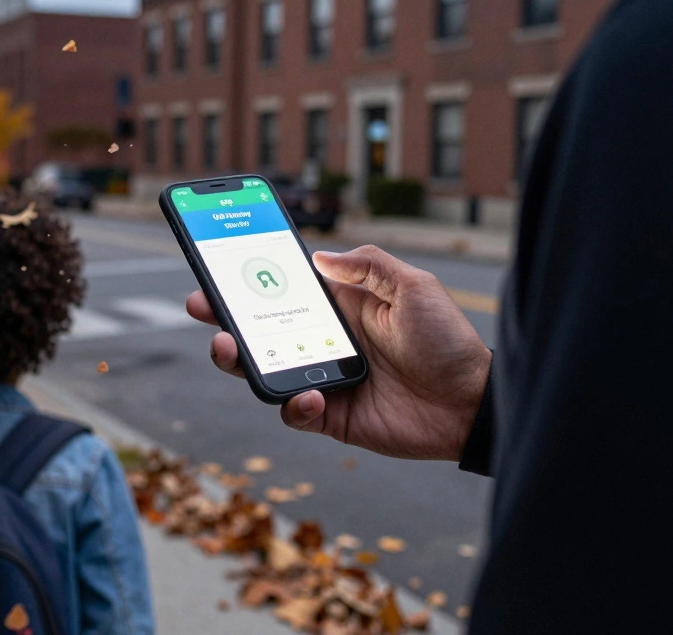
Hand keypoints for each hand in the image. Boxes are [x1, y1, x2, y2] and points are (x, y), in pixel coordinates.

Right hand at [186, 246, 490, 460]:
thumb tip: (319, 256)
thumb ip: (368, 266)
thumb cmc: (448, 341)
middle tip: (200, 306)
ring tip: (227, 348)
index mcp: (340, 308)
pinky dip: (293, 403)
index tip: (217, 266)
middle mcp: (325, 342)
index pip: (283, 290)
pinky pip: (295, 411)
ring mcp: (324, 379)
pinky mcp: (332, 416)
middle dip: (224, 317)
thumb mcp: (414, 287)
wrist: (473, 404)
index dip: (249, 280)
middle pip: (260, 330)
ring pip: (265, 371)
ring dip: (240, 360)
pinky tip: (310, 394)